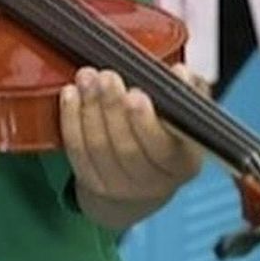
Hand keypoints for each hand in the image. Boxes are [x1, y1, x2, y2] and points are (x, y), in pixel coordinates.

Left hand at [61, 65, 206, 204]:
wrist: (144, 179)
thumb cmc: (169, 135)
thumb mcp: (187, 114)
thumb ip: (189, 91)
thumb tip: (181, 74)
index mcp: (182, 165)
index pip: (163, 149)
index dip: (146, 122)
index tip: (136, 93)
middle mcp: (152, 183)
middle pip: (127, 148)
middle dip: (113, 107)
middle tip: (107, 77)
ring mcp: (119, 186)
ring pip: (99, 147)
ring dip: (90, 108)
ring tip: (87, 77)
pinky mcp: (92, 182)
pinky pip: (77, 151)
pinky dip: (71, 120)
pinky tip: (71, 94)